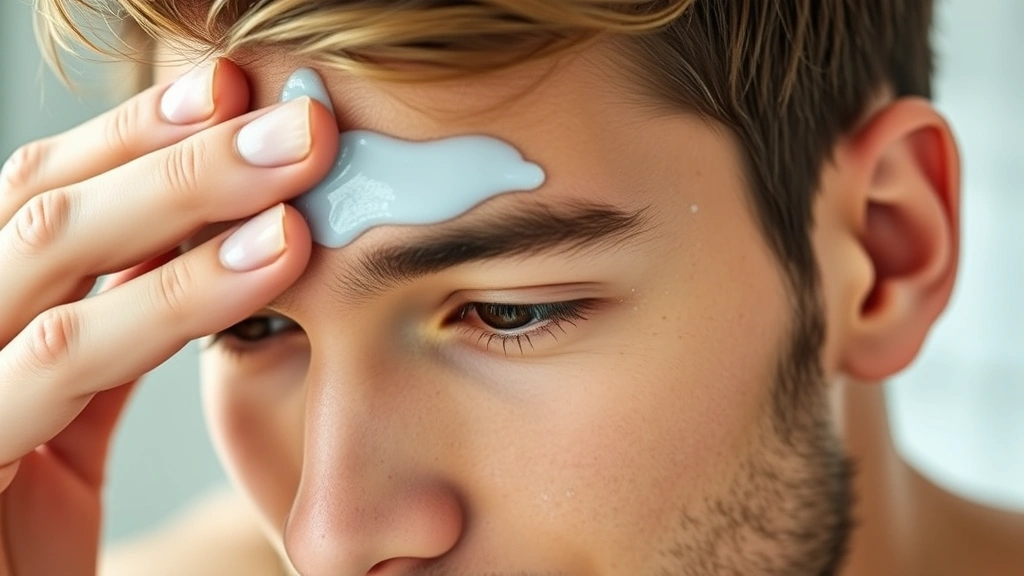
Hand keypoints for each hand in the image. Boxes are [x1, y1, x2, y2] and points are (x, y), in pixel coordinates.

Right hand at [0, 59, 337, 575]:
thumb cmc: (23, 527)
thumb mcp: (70, 416)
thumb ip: (115, 330)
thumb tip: (205, 243)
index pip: (47, 196)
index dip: (139, 135)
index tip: (235, 92)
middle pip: (50, 206)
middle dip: (181, 152)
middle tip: (297, 122)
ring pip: (54, 258)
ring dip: (186, 201)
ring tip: (295, 172)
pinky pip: (65, 361)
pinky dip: (169, 300)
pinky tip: (265, 263)